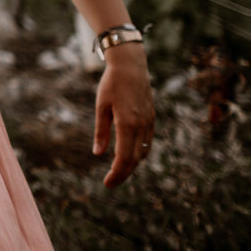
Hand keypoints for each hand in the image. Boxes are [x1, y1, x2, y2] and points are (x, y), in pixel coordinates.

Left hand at [92, 45, 153, 187]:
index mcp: (127, 123)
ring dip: (132, 165)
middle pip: (135, 159)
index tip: (107, 183)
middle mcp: (141, 126)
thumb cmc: (111, 84)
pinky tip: (131, 156)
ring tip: (118, 172)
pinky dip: (139, 153)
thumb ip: (101, 132)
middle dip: (123, 174)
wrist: (131, 66)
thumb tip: (98, 153)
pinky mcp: (152, 119)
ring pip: (143, 152)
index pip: (124, 157)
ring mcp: (149, 123)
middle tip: (110, 183)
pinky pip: (147, 142)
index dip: (117, 173)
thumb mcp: (101, 107)